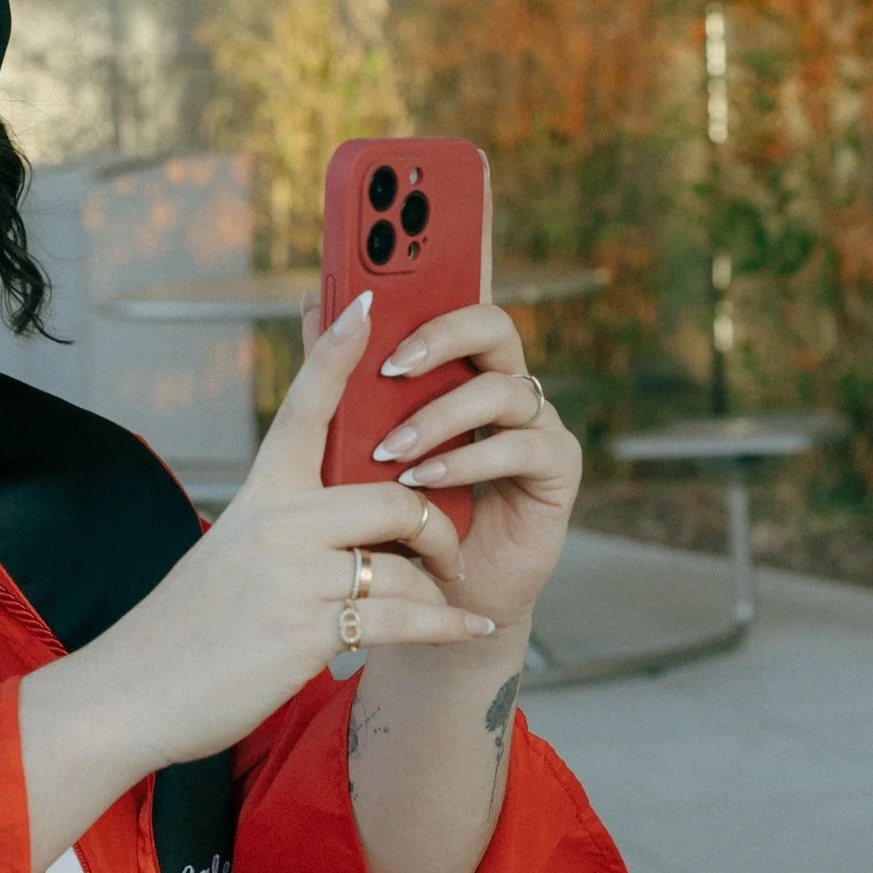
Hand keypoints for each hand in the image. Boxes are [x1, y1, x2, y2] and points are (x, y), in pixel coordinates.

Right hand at [15, 292, 497, 869]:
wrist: (135, 689)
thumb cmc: (190, 623)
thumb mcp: (235, 548)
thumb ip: (290, 521)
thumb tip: (362, 507)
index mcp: (261, 492)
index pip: (304, 403)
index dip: (337, 349)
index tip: (367, 302)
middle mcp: (279, 522)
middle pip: (393, 496)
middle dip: (434, 524)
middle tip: (442, 545)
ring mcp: (295, 576)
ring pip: (404, 562)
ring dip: (436, 587)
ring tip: (449, 600)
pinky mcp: (310, 631)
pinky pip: (407, 617)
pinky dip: (447, 625)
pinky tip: (472, 627)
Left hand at [349, 297, 582, 633]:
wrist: (431, 594)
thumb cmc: (396, 511)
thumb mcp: (359, 438)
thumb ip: (343, 373)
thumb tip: (315, 303)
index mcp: (463, 366)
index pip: (458, 300)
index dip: (437, 278)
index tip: (382, 289)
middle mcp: (505, 384)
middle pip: (493, 325)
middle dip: (440, 338)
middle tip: (390, 367)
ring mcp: (537, 422)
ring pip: (502, 389)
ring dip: (440, 417)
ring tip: (391, 450)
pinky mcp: (558, 466)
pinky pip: (522, 445)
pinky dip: (469, 460)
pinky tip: (427, 480)